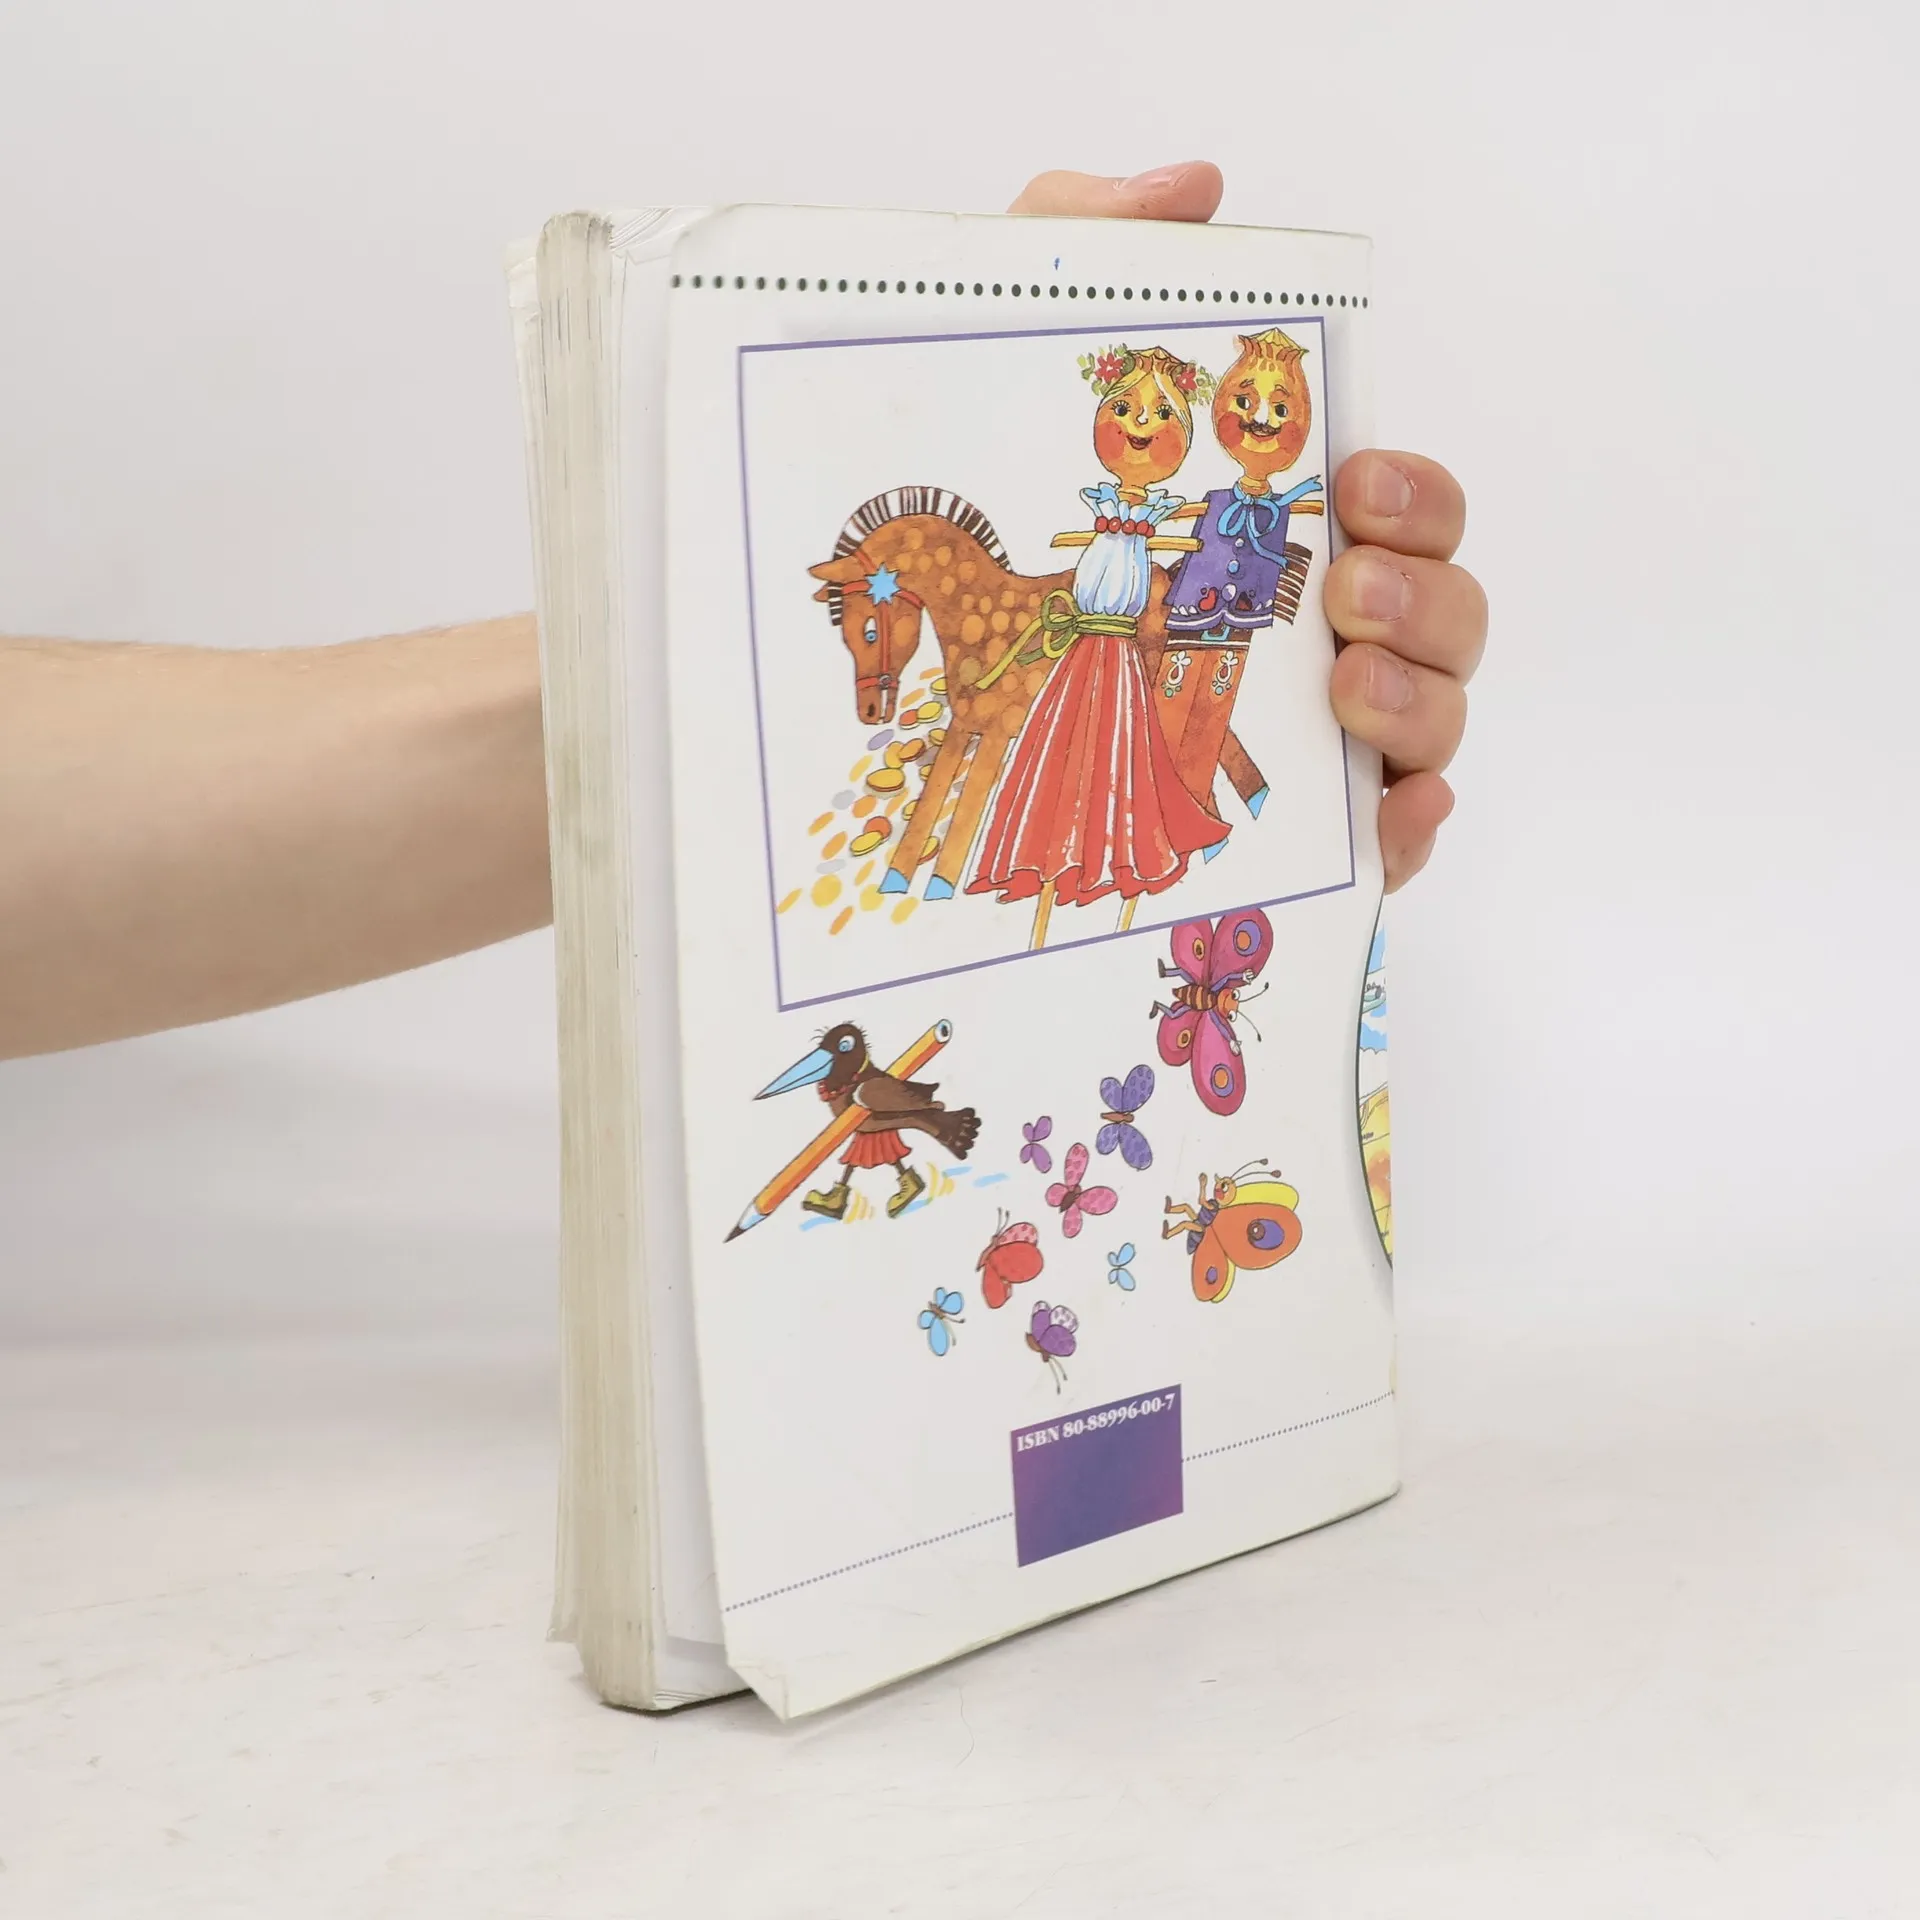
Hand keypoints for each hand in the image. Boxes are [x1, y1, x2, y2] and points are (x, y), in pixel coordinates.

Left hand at [1009, 163, 1483, 890]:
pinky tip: (1394, 807)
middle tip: (1350, 589)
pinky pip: (1392, 841)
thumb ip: (1091, 248)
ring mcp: (1316, 744)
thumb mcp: (1015, 373)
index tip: (1356, 488)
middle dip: (1427, 593)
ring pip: (1434, 721)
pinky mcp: (1294, 842)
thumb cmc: (989, 537)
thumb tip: (1194, 190)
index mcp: (1282, 539)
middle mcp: (1320, 637)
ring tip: (1346, 688)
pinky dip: (1413, 823)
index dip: (1415, 496)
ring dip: (1420, 698)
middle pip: (1447, 614)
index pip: (1406, 510)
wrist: (900, 699)